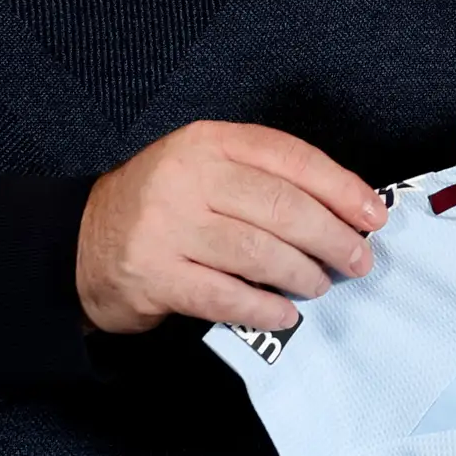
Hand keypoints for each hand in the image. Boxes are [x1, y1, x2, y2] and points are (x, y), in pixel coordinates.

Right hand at [77, 121, 387, 336]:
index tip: (373, 216)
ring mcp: (166, 227)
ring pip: (258, 252)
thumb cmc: (165, 206)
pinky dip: (262, 308)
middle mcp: (186, 177)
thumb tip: (346, 210)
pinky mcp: (153, 275)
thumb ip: (264, 178)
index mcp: (208, 141)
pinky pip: (224, 295)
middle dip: (332, 237)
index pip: (291, 158)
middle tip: (357, 260)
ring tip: (320, 285)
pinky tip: (284, 315)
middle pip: (281, 207)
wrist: (82, 242)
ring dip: (302, 274)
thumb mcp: (207, 168)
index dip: (341, 189)